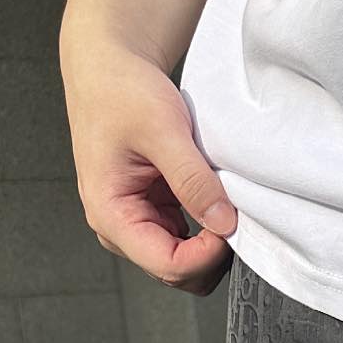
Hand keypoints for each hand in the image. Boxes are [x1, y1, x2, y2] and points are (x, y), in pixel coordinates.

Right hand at [60, 28, 235, 295]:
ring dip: (210, 244)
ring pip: (184, 263)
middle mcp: (119, 228)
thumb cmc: (122, 91)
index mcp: (110, 214)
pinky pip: (186, 241)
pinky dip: (206, 230)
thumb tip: (225, 223)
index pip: (168, 265)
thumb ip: (193, 180)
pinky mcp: (152, 212)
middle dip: (211, 255)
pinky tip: (215, 201)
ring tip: (225, 203)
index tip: (231, 223)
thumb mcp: (163, 130)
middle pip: (176, 274)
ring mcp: (136, 223)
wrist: (107, 67)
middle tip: (235, 214)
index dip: (207, 255)